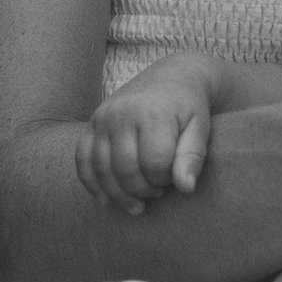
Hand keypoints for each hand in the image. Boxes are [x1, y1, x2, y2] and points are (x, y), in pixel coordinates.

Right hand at [79, 65, 218, 209]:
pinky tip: (106, 200)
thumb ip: (193, 157)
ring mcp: (102, 118)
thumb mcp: (199, 128)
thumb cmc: (188, 107)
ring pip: (101, 169)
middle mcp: (122, 113)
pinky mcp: (91, 123)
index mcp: (153, 113)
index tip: (174, 178)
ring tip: (137, 204)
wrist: (171, 77)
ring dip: (118, 194)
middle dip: (142, 190)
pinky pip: (82, 159)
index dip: (165, 180)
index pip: (154, 164)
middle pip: (125, 169)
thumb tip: (185, 188)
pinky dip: (91, 183)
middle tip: (157, 192)